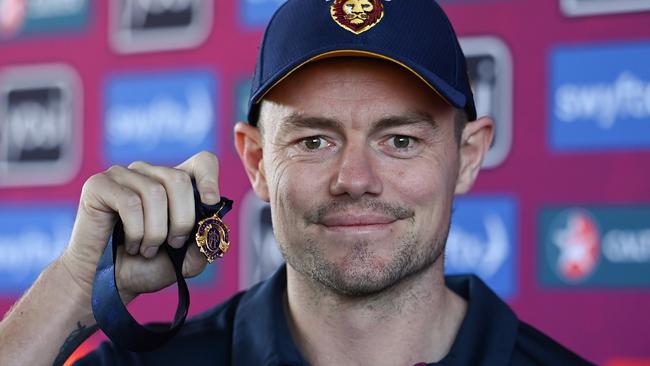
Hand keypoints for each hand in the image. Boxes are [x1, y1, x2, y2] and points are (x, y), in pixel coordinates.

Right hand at [59, 151, 220, 301]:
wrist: (111, 284)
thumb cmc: (147, 267)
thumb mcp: (187, 258)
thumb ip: (205, 239)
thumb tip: (213, 219)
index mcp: (172, 184)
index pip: (202, 161)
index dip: (210, 179)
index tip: (210, 204)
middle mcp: (148, 173)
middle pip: (179, 179)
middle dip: (182, 219)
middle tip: (172, 244)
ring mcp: (122, 175)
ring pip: (154, 192)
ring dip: (156, 231)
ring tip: (147, 249)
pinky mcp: (99, 185)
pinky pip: (129, 202)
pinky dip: (136, 231)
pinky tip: (131, 244)